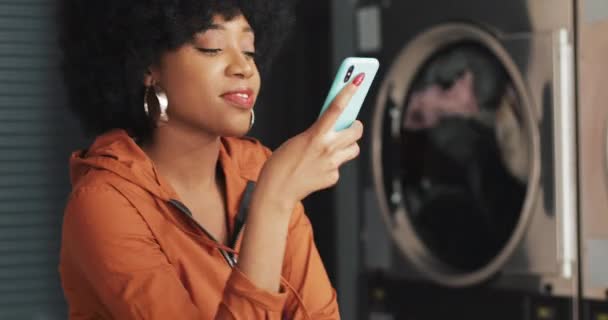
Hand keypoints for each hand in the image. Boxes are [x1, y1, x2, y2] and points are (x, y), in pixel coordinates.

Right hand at [256, 73, 365, 210]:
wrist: (276, 190)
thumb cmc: (281, 163)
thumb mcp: (298, 140)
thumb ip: (317, 132)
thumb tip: (332, 125)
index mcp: (315, 135)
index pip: (336, 108)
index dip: (348, 91)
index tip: (358, 79)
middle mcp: (328, 149)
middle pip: (356, 130)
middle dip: (354, 126)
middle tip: (348, 125)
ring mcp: (332, 164)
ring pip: (354, 149)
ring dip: (348, 145)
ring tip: (334, 146)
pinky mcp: (333, 177)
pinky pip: (340, 166)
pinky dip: (333, 164)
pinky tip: (319, 167)